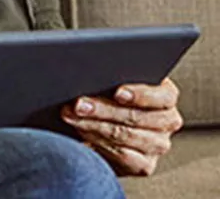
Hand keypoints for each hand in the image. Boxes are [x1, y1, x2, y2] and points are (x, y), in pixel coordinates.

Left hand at [61, 78, 182, 175]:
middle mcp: (167, 121)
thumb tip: (91, 73)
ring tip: (71, 116)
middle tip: (78, 104)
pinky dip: (97, 141)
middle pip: (136, 117)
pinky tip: (81, 132)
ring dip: (93, 125)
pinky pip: (121, 155)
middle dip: (103, 109)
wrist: (104, 123)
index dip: (139, 95)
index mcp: (165, 95)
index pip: (161, 96)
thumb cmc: (108, 93)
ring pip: (125, 135)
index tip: (117, 93)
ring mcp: (158, 145)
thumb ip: (111, 76)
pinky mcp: (144, 165)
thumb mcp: (113, 80)